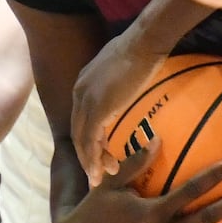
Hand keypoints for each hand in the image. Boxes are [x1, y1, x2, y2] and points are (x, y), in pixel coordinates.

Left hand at [71, 29, 156, 187]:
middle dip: (86, 155)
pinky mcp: (96, 109)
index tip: (100, 154)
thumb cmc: (143, 48)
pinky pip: (91, 140)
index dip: (88, 138)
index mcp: (83, 84)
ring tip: (100, 179)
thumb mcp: (125, 65)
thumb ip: (121, 79)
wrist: (144, 42)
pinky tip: (103, 171)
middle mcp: (79, 93)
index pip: (81, 118)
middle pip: (77, 132)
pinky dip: (94, 158)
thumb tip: (133, 83)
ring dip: (91, 162)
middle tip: (97, 174)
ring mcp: (85, 101)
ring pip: (81, 140)